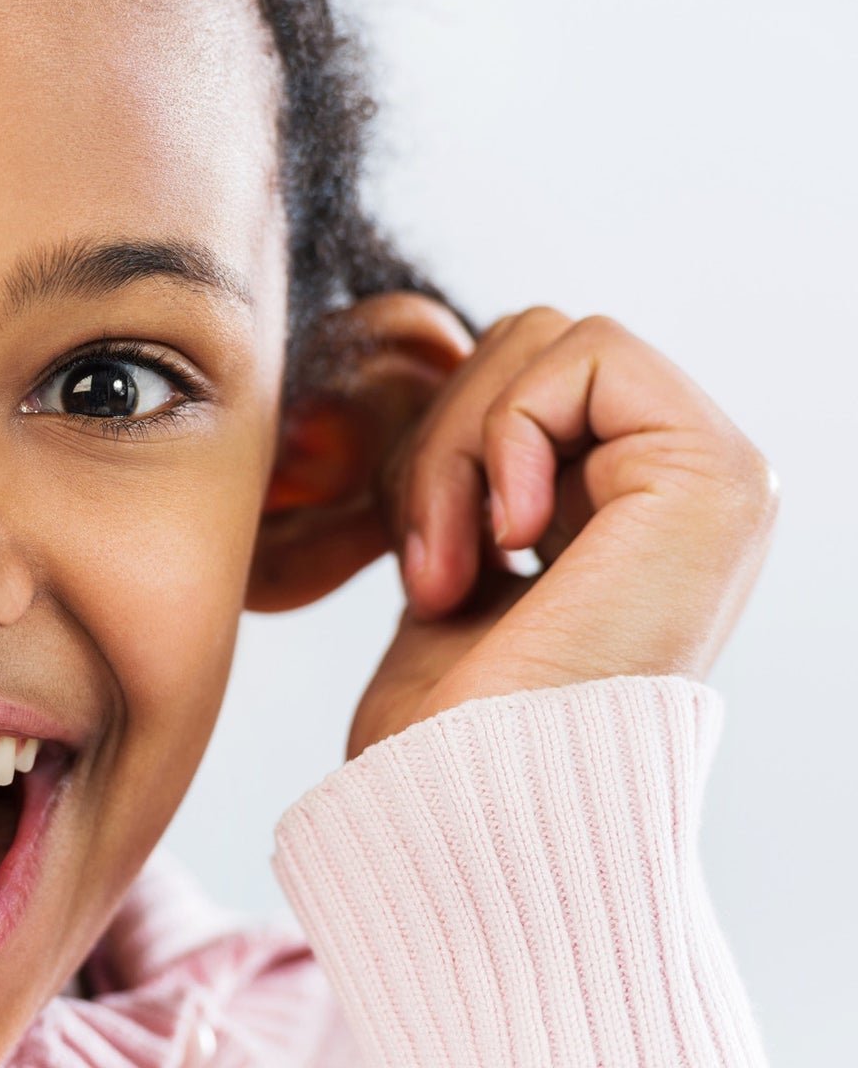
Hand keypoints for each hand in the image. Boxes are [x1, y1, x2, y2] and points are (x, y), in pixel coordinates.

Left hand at [349, 308, 777, 757]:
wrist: (473, 799)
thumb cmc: (447, 718)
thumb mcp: (453, 563)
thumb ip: (472, 474)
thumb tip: (424, 364)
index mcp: (630, 505)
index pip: (518, 378)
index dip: (439, 444)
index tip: (421, 565)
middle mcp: (685, 486)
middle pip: (525, 343)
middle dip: (439, 440)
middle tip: (429, 569)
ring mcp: (715, 478)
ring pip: (542, 338)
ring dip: (457, 448)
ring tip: (453, 570)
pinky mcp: (717, 473)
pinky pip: (585, 352)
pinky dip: (508, 432)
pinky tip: (512, 542)